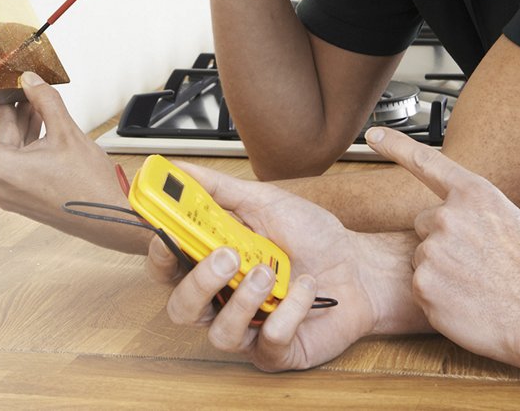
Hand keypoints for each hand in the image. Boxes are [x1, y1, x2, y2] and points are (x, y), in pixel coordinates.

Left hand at [0, 72, 145, 252]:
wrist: (107, 218)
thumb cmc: (89, 186)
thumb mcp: (67, 133)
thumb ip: (45, 101)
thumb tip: (31, 81)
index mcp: (4, 168)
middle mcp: (1, 184)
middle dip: (14, 113)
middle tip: (27, 91)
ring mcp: (11, 193)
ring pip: (11, 150)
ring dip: (25, 128)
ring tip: (42, 107)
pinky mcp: (23, 197)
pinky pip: (18, 165)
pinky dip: (29, 145)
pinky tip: (46, 129)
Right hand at [143, 160, 416, 370]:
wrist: (359, 265)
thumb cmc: (311, 236)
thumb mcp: (265, 201)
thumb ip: (219, 190)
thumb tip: (177, 169)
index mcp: (214, 264)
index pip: (168, 269)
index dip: (160, 255)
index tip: (167, 233)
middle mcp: (224, 301)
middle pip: (181, 309)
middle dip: (199, 283)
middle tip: (228, 255)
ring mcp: (249, 330)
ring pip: (219, 334)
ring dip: (244, 300)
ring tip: (271, 273)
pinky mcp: (277, 352)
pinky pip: (268, 341)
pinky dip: (289, 311)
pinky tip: (306, 289)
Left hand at [368, 128, 519, 371]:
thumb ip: (484, 214)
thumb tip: (476, 220)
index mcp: (475, 195)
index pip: (426, 162)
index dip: (396, 146)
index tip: (374, 135)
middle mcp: (449, 217)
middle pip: (425, 225)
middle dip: (442, 241)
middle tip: (476, 263)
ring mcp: (433, 252)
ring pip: (423, 259)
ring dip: (442, 272)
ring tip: (477, 286)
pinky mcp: (424, 287)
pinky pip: (421, 288)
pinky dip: (439, 299)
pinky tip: (468, 304)